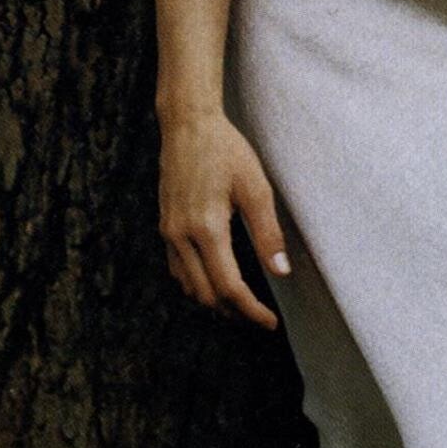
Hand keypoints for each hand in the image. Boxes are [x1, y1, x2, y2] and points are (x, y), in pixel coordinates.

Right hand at [159, 112, 291, 326]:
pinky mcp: (164, 227)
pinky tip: (216, 282)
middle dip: (234, 312)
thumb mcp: (256, 187)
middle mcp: (181, 236)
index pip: (229, 287)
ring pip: (189, 286)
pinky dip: (197, 285)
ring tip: (242, 306)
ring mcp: (168, 233)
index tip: (270, 322)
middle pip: (206, 295)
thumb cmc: (225, 150)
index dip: (252, 310)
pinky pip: (177, 270)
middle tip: (261, 317)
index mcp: (206, 228)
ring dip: (214, 302)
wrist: (186, 125)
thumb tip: (281, 272)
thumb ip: (268, 233)